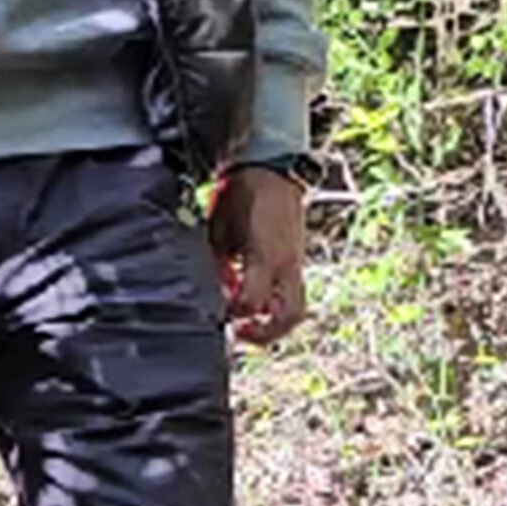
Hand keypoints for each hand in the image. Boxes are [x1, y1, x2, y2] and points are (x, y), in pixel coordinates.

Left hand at [209, 166, 309, 345]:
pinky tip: (250, 300)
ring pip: (296, 310)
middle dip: (265, 334)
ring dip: (273, 324)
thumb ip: (215, 259)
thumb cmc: (239, 195)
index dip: (232, 312)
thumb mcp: (217, 227)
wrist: (271, 170)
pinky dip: (273, 305)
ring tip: (247, 325)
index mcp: (264, 255)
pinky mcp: (297, 261)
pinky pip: (292, 294)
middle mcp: (286, 264)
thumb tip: (208, 287)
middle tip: (238, 332)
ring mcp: (296, 264)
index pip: (251, 300)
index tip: (216, 315)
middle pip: (289, 316)